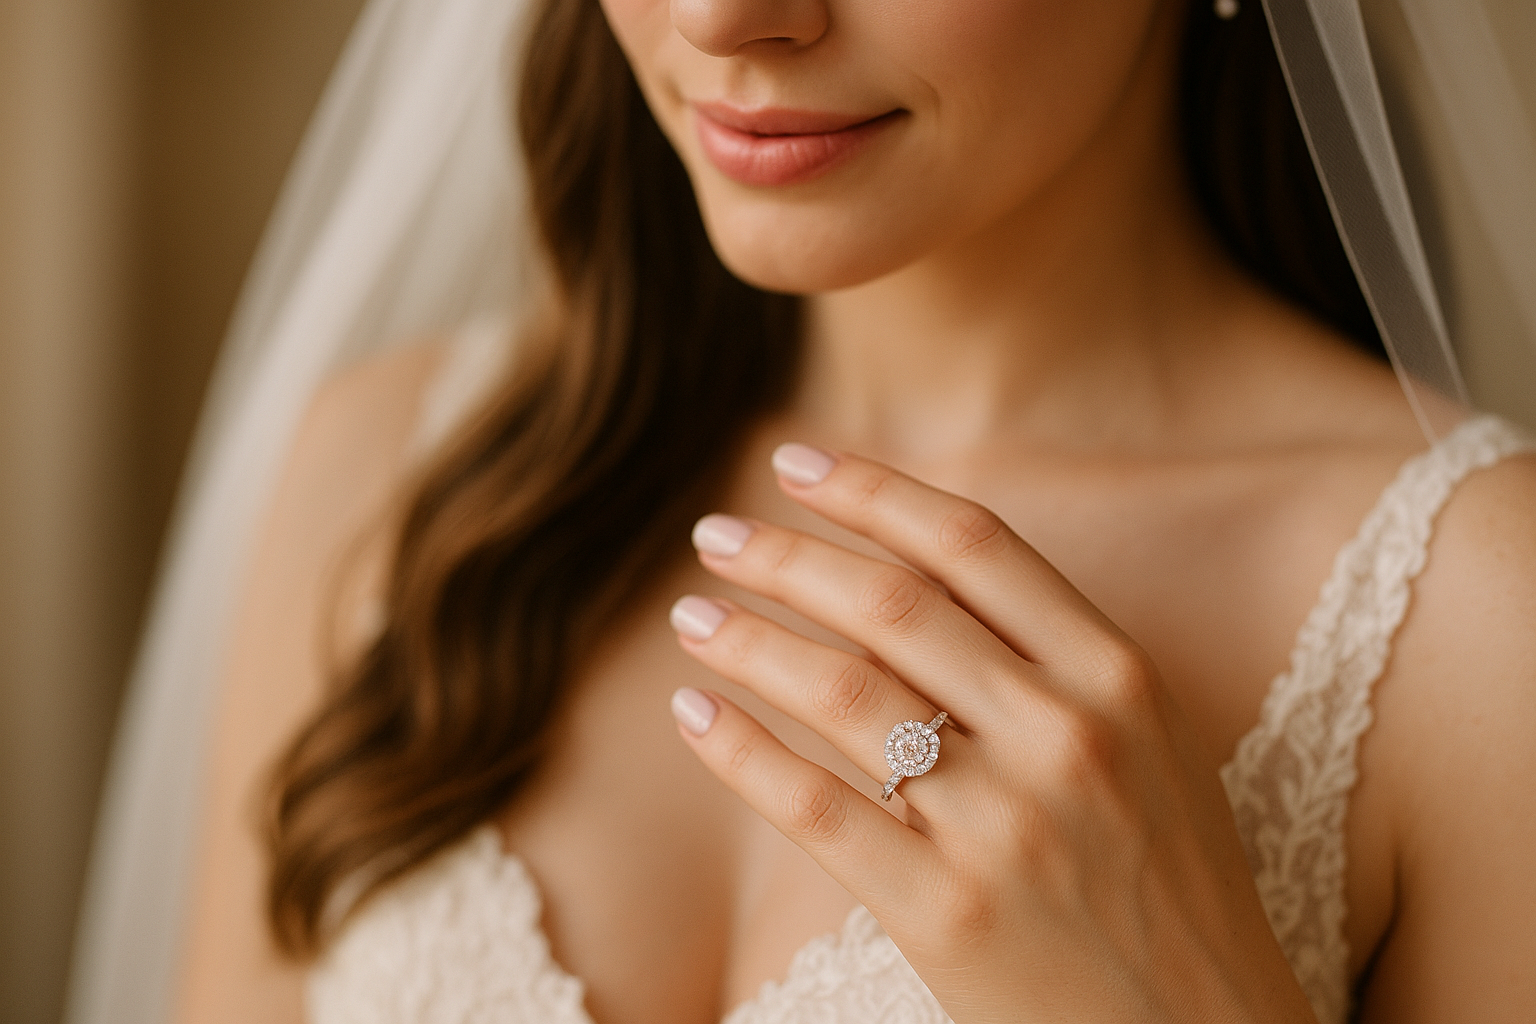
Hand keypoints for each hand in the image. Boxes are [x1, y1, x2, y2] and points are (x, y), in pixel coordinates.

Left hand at [667, 444, 1317, 1022]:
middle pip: (892, 604)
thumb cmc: (1170, 886)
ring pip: (841, 692)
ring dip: (746, 639)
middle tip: (714, 532)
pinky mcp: (947, 913)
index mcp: (1122, 676)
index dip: (873, 491)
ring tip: (692, 615)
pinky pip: (815, 807)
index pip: (973, 544)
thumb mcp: (1152, 747)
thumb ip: (1056, 660)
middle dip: (785, 556)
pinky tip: (692, 712)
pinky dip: (740, 749)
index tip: (795, 464)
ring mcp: (1006, 826)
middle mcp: (1067, 734)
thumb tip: (916, 576)